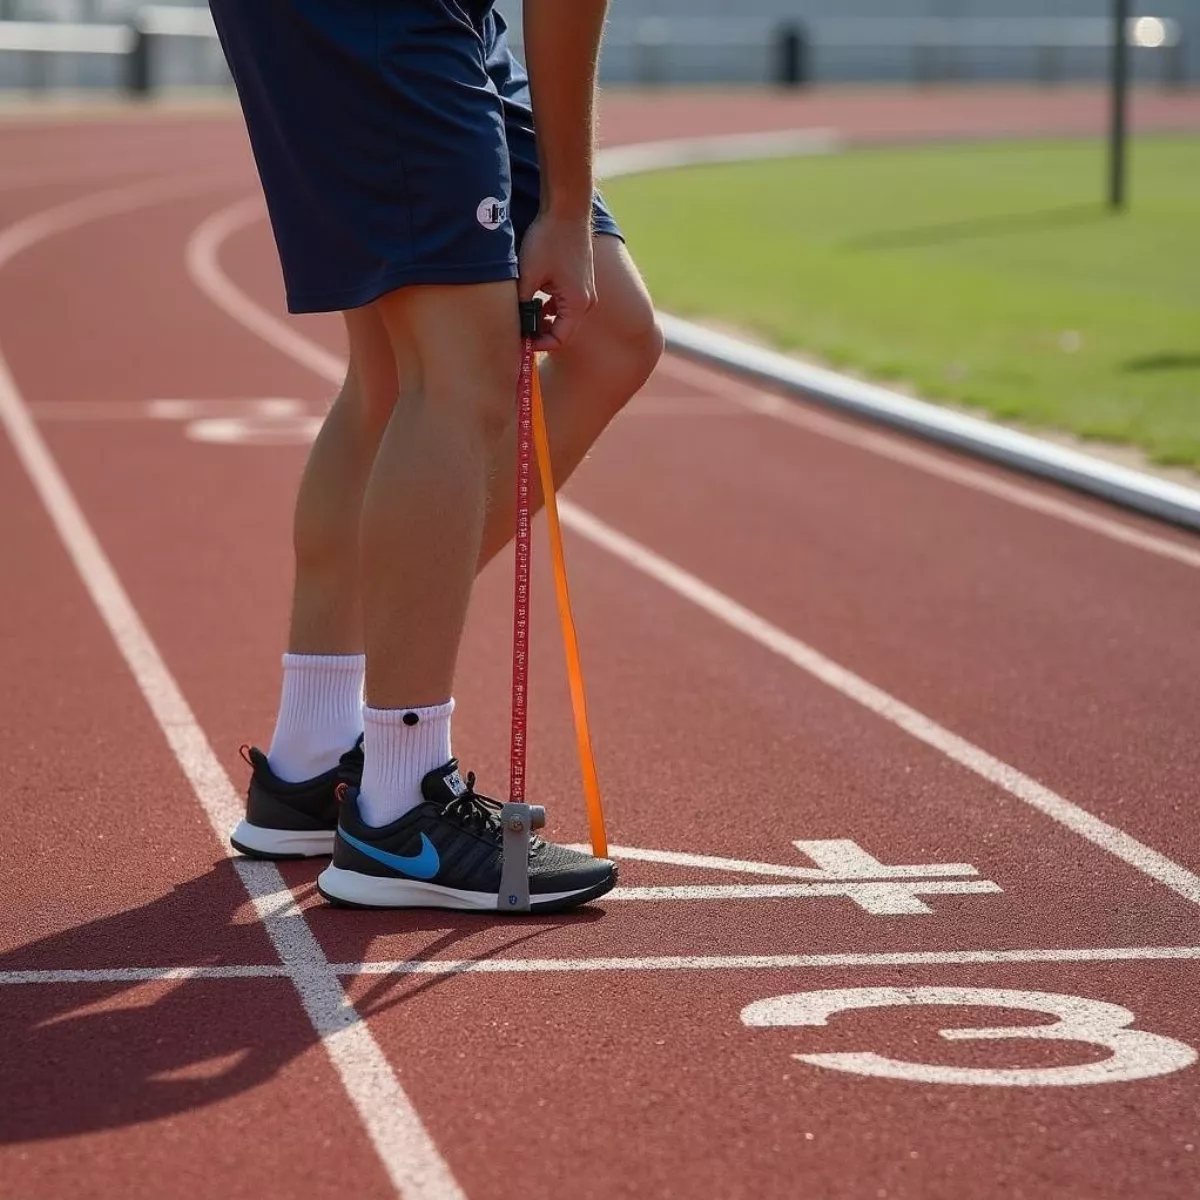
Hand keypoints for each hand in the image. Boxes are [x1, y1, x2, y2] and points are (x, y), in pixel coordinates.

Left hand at [518, 211, 595, 351]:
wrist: (566, 211)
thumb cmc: (548, 240)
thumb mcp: (528, 275)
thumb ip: (522, 303)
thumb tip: (513, 323)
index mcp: (577, 303)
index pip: (559, 339)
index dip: (538, 344)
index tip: (521, 340)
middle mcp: (587, 301)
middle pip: (563, 330)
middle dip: (541, 332)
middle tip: (519, 330)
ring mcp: (587, 292)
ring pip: (565, 318)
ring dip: (545, 320)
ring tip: (525, 315)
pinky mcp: (583, 282)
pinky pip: (568, 305)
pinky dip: (552, 308)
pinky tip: (536, 300)